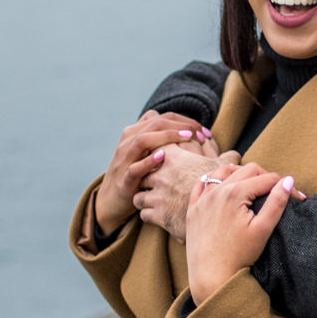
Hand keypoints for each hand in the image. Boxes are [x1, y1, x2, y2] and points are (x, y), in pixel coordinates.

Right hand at [89, 112, 217, 239]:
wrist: (112, 200)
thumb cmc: (138, 175)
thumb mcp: (148, 153)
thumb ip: (163, 140)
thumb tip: (191, 133)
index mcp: (135, 133)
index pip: (163, 118)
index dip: (185, 121)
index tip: (204, 131)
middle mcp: (128, 141)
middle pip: (156, 123)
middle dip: (181, 126)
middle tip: (201, 133)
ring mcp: (124, 160)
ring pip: (143, 139)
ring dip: (167, 136)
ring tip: (187, 137)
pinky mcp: (124, 180)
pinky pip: (134, 168)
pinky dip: (148, 161)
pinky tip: (163, 156)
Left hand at [137, 147, 232, 240]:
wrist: (220, 215)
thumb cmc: (221, 188)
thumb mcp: (226, 168)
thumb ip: (227, 157)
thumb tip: (233, 155)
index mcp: (173, 158)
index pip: (152, 149)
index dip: (153, 155)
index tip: (158, 161)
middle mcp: (161, 175)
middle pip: (140, 172)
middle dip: (145, 178)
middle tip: (153, 183)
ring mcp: (157, 196)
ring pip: (138, 196)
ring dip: (144, 199)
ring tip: (153, 201)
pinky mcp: (158, 216)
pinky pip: (144, 214)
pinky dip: (149, 215)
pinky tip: (157, 215)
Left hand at [185, 162, 296, 303]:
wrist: (211, 277)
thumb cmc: (239, 256)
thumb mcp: (263, 229)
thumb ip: (277, 202)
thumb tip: (289, 180)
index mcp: (235, 193)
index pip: (267, 178)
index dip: (286, 186)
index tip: (297, 198)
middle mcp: (216, 191)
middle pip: (248, 170)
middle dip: (266, 178)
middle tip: (277, 193)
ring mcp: (202, 199)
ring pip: (224, 172)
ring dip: (240, 174)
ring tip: (252, 186)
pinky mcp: (193, 209)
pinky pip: (202, 184)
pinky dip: (215, 181)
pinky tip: (224, 188)